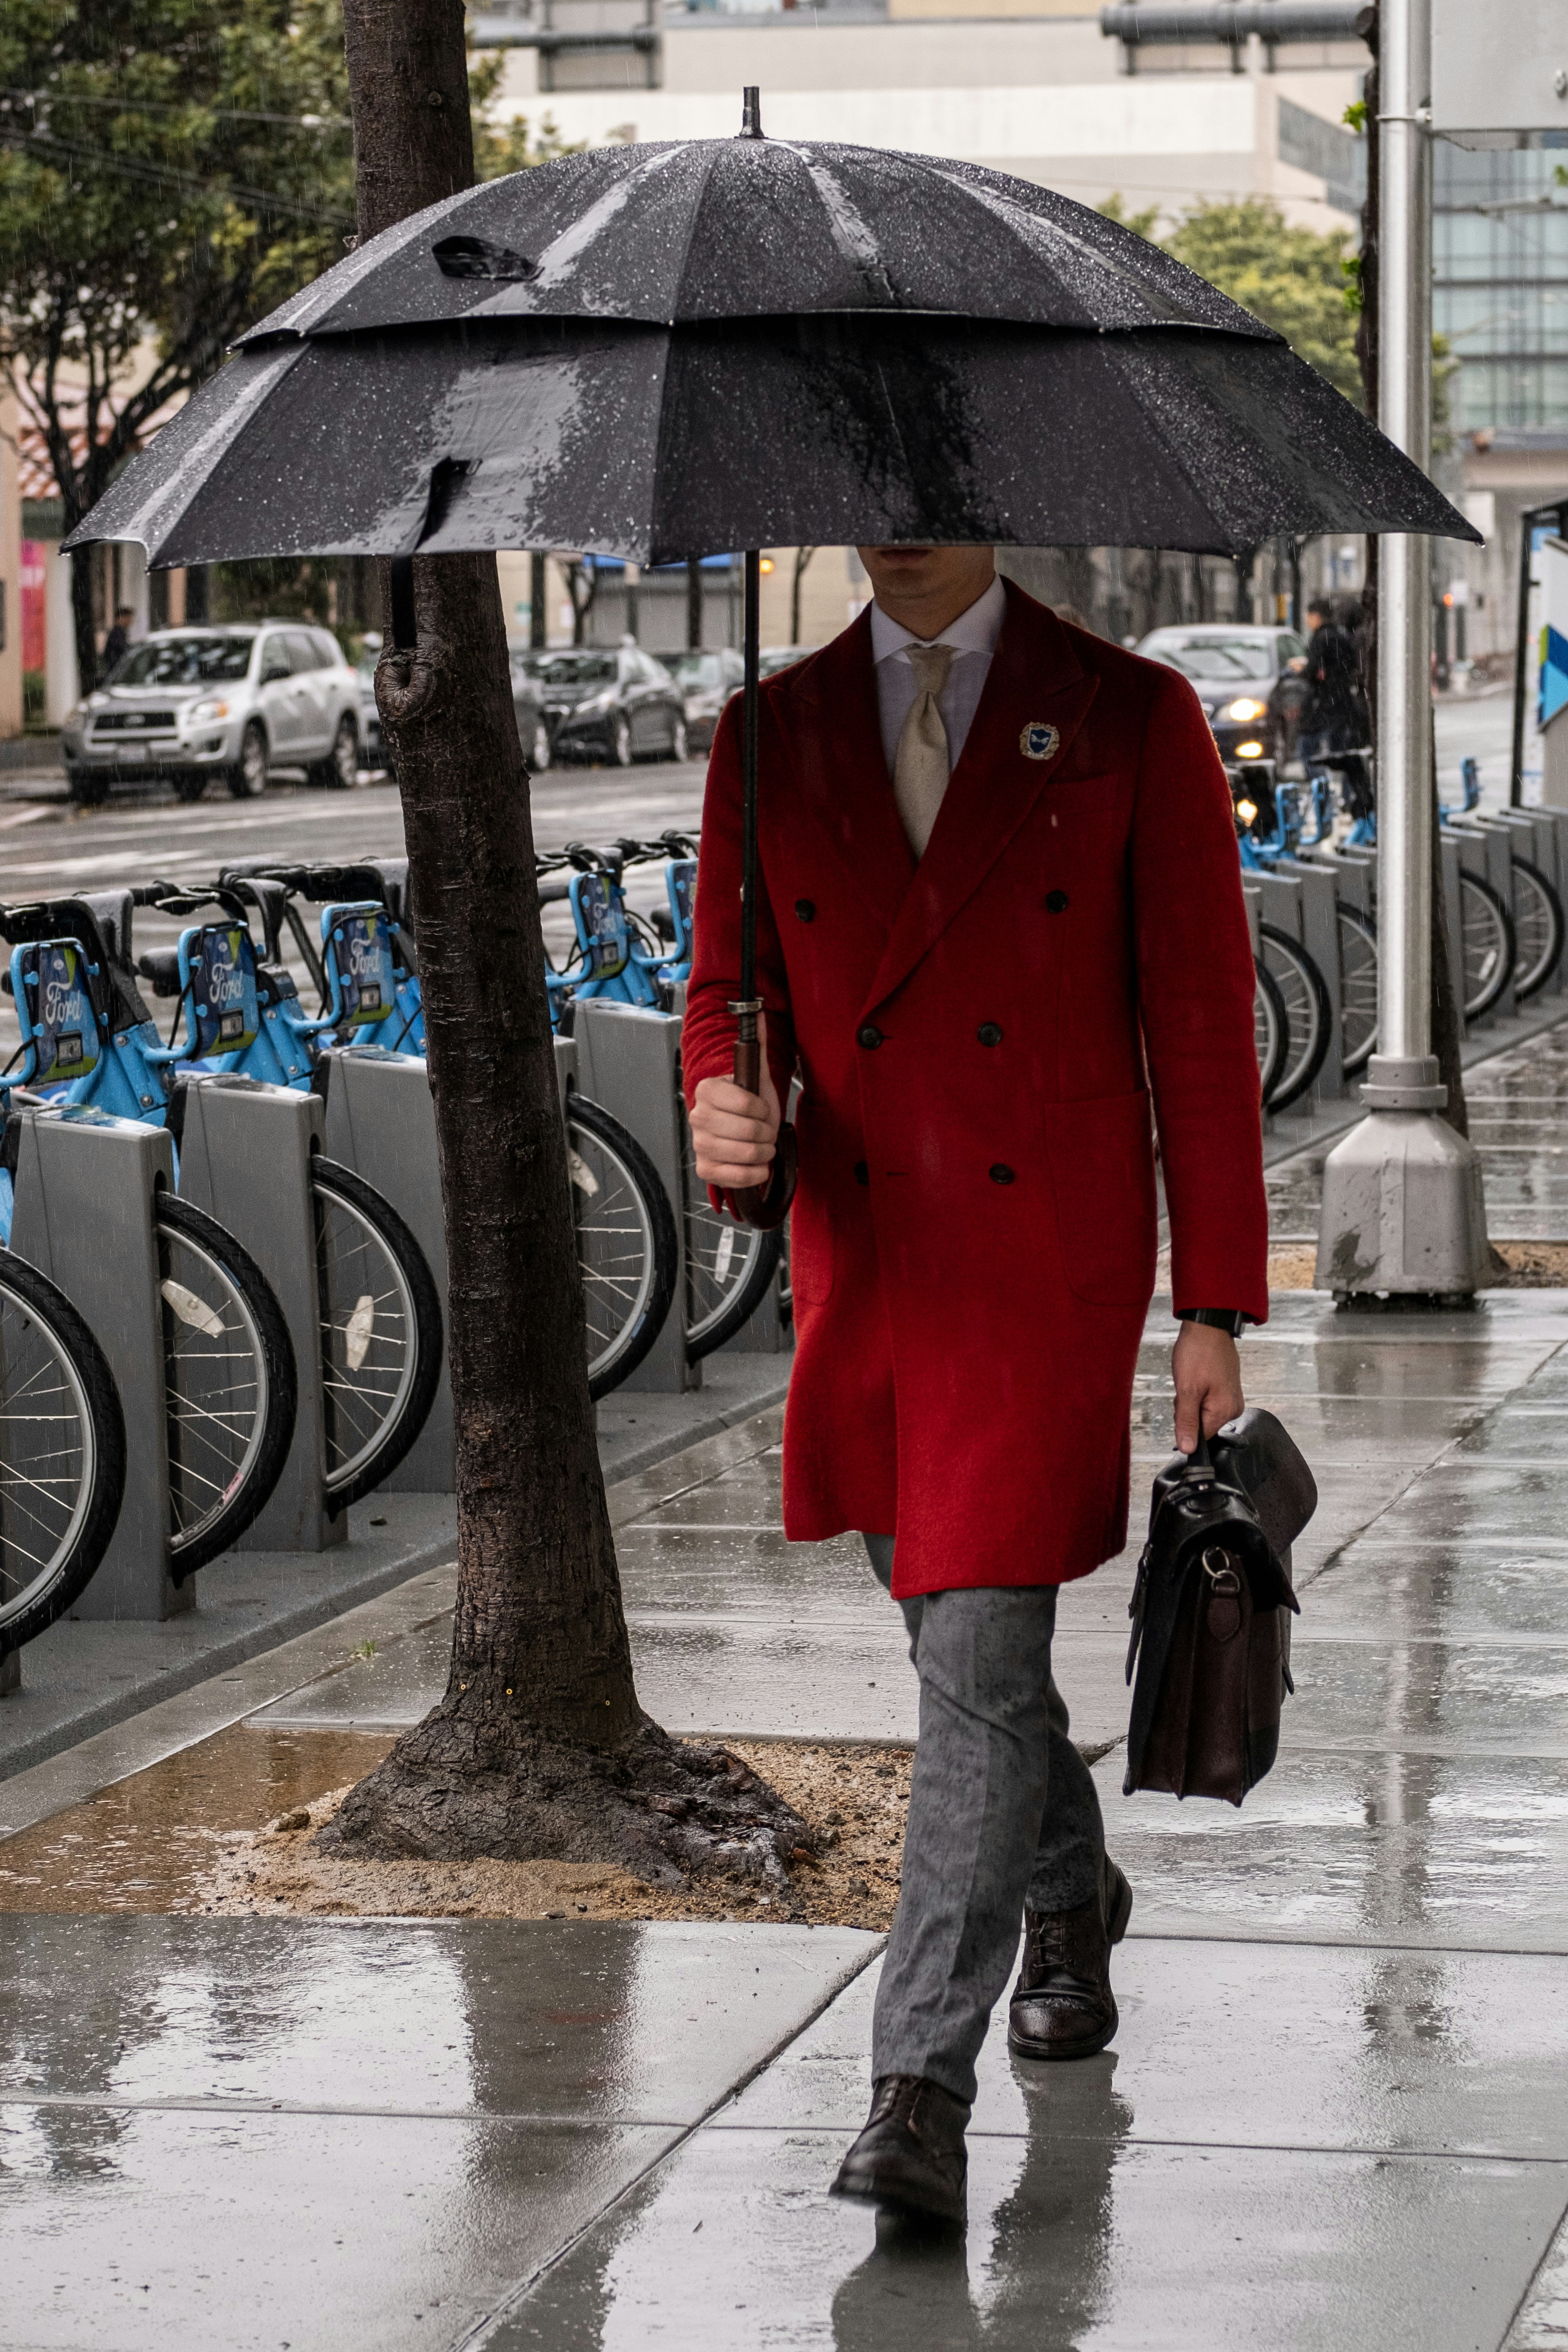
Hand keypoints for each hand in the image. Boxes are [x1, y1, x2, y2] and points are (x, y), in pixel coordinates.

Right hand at [690, 1015, 781, 1189]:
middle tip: (766, 1130)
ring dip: (760, 1153)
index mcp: (708, 1090)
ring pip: (738, 1154)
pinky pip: (729, 1177)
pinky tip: (757, 1166)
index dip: (762, 1109)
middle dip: (764, 1133)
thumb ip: (756, 1041)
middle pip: (742, 1131)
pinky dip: (751, 1175)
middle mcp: (698, 1116)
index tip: (763, 1108)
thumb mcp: (755, 1071)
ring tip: (763, 1147)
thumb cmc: (747, 1100)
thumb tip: (756, 1009)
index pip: (743, 1103)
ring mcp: (699, 1144)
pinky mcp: (705, 1168)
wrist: (740, 1125)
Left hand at [1172, 1321, 1243, 1454]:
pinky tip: (1196, 1375)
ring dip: (1190, 1398)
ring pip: (1201, 1410)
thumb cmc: (1198, 1352)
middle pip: (1201, 1423)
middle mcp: (1233, 1407)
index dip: (1185, 1424)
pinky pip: (1206, 1399)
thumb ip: (1187, 1422)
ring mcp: (1231, 1396)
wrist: (1208, 1325)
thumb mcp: (1187, 1390)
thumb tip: (1188, 1450)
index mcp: (1226, 1411)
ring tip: (1192, 1377)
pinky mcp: (1226, 1387)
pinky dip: (1196, 1390)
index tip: (1182, 1405)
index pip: (1201, 1437)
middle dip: (1187, 1409)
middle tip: (1187, 1386)